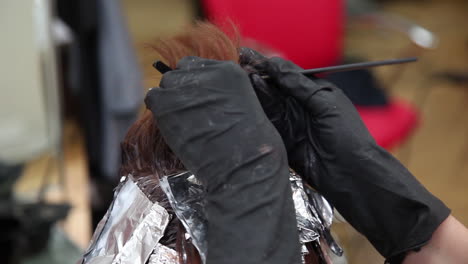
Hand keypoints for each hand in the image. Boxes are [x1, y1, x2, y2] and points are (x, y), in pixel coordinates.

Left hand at [145, 57, 300, 263]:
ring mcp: (185, 86)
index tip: (198, 100)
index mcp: (230, 70)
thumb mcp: (244, 106)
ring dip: (170, 100)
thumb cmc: (251, 147)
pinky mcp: (167, 102)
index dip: (195, 83)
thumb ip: (221, 94)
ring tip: (181, 122)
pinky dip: (158, 111)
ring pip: (166, 83)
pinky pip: (153, 97)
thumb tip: (200, 97)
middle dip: (182, 90)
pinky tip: (171, 126)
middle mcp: (207, 72)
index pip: (199, 66)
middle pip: (181, 72)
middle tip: (188, 113)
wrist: (243, 164)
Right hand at [241, 48, 449, 261]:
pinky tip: (247, 103)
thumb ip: (299, 85)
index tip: (249, 56)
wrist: (351, 173)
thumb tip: (275, 64)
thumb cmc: (346, 134)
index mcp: (313, 91)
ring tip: (240, 81)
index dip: (268, 65)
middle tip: (238, 68)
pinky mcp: (282, 139)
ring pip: (267, 104)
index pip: (286, 74)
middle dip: (257, 78)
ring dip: (255, 94)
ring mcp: (290, 122)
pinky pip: (266, 124)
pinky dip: (256, 114)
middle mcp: (299, 105)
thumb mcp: (325, 102)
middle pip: (273, 88)